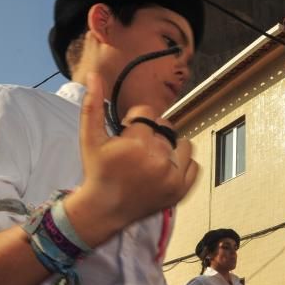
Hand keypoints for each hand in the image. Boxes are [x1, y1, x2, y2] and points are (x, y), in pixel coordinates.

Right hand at [65, 73, 198, 243]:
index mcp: (136, 144)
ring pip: (182, 143)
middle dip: (151, 133)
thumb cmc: (97, 171)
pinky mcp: (180, 191)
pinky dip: (183, 163)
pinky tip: (165, 168)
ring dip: (169, 146)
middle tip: (135, 149)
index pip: (147, 114)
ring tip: (152, 157)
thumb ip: (93, 105)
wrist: (104, 209)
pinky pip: (194, 165)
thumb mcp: (89, 138)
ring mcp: (172, 177)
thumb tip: (93, 75)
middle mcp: (158, 159)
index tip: (125, 134)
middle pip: (165, 127)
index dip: (134, 121)